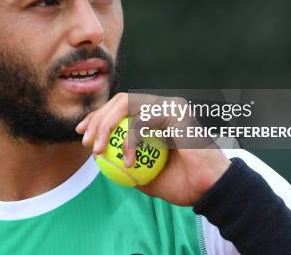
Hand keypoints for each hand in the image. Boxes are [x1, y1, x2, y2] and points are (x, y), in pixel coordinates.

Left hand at [76, 92, 231, 205]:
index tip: (82, 133)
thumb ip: (125, 164)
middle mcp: (160, 106)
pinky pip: (143, 119)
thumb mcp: (145, 176)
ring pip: (126, 104)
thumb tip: (100, 159)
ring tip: (99, 150)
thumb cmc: (181, 183)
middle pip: (119, 101)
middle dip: (97, 119)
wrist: (208, 189)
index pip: (119, 108)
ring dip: (107, 126)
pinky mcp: (176, 110)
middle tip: (86, 142)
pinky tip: (129, 160)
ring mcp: (168, 105)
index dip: (97, 117)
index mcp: (153, 116)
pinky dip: (131, 139)